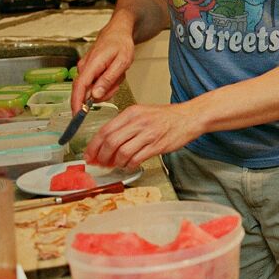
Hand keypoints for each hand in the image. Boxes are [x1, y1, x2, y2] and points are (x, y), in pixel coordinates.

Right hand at [71, 22, 134, 111]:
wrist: (117, 33)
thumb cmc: (121, 44)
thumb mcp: (122, 62)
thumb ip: (108, 79)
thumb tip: (95, 95)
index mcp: (92, 64)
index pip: (79, 87)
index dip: (77, 103)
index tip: (77, 115)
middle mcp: (84, 67)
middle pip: (87, 91)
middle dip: (103, 93)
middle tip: (117, 82)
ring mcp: (85, 69)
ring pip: (93, 89)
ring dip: (107, 87)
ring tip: (117, 74)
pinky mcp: (88, 71)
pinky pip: (95, 84)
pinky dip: (106, 82)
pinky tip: (112, 73)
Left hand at [83, 103, 203, 170]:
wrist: (190, 117)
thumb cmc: (167, 117)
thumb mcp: (142, 113)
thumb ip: (125, 125)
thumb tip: (106, 142)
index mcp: (131, 113)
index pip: (104, 130)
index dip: (93, 146)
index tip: (89, 155)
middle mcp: (138, 122)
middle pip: (110, 142)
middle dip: (101, 156)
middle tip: (99, 163)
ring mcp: (148, 133)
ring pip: (122, 152)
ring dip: (116, 162)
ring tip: (116, 164)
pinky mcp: (157, 145)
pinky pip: (136, 158)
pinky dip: (129, 165)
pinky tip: (130, 165)